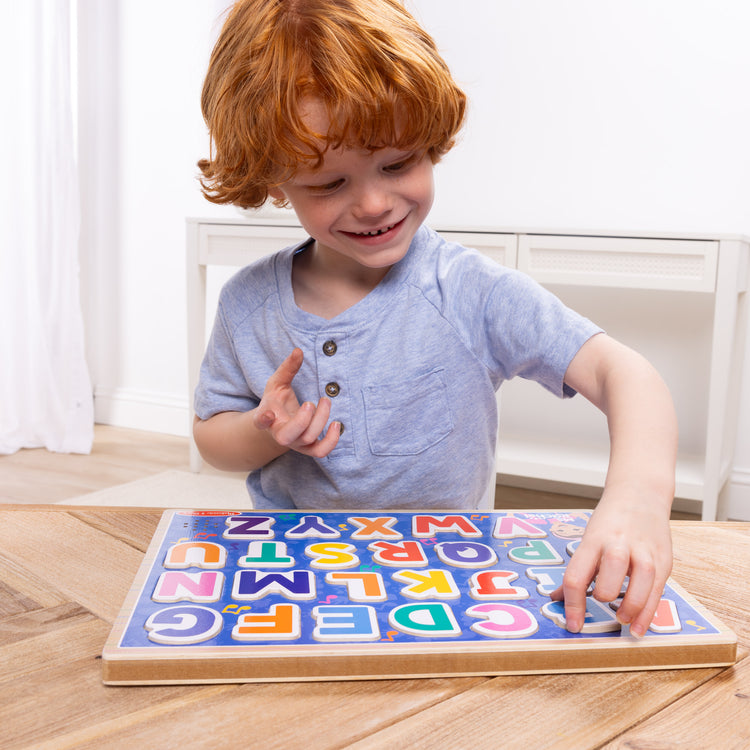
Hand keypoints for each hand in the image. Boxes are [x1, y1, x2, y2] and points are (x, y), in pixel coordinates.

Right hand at [254, 348, 340, 457]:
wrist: (280, 423)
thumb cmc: (277, 401)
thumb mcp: (278, 383)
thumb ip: (288, 368)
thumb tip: (299, 351)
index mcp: (266, 417)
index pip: (260, 422)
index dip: (262, 420)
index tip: (267, 414)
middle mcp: (279, 433)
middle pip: (288, 436)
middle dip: (302, 420)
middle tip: (310, 402)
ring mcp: (294, 443)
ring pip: (308, 439)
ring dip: (320, 420)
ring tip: (326, 401)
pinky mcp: (308, 448)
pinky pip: (321, 451)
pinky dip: (332, 440)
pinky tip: (337, 424)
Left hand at [550, 491, 672, 637]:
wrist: (640, 493)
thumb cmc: (610, 521)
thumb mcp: (588, 539)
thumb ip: (578, 570)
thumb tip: (557, 598)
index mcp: (593, 540)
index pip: (577, 575)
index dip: (573, 604)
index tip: (572, 624)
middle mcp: (618, 544)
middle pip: (610, 574)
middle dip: (605, 595)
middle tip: (602, 603)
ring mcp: (644, 551)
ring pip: (642, 582)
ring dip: (631, 607)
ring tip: (622, 620)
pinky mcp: (663, 559)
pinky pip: (658, 590)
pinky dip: (649, 612)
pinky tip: (640, 627)